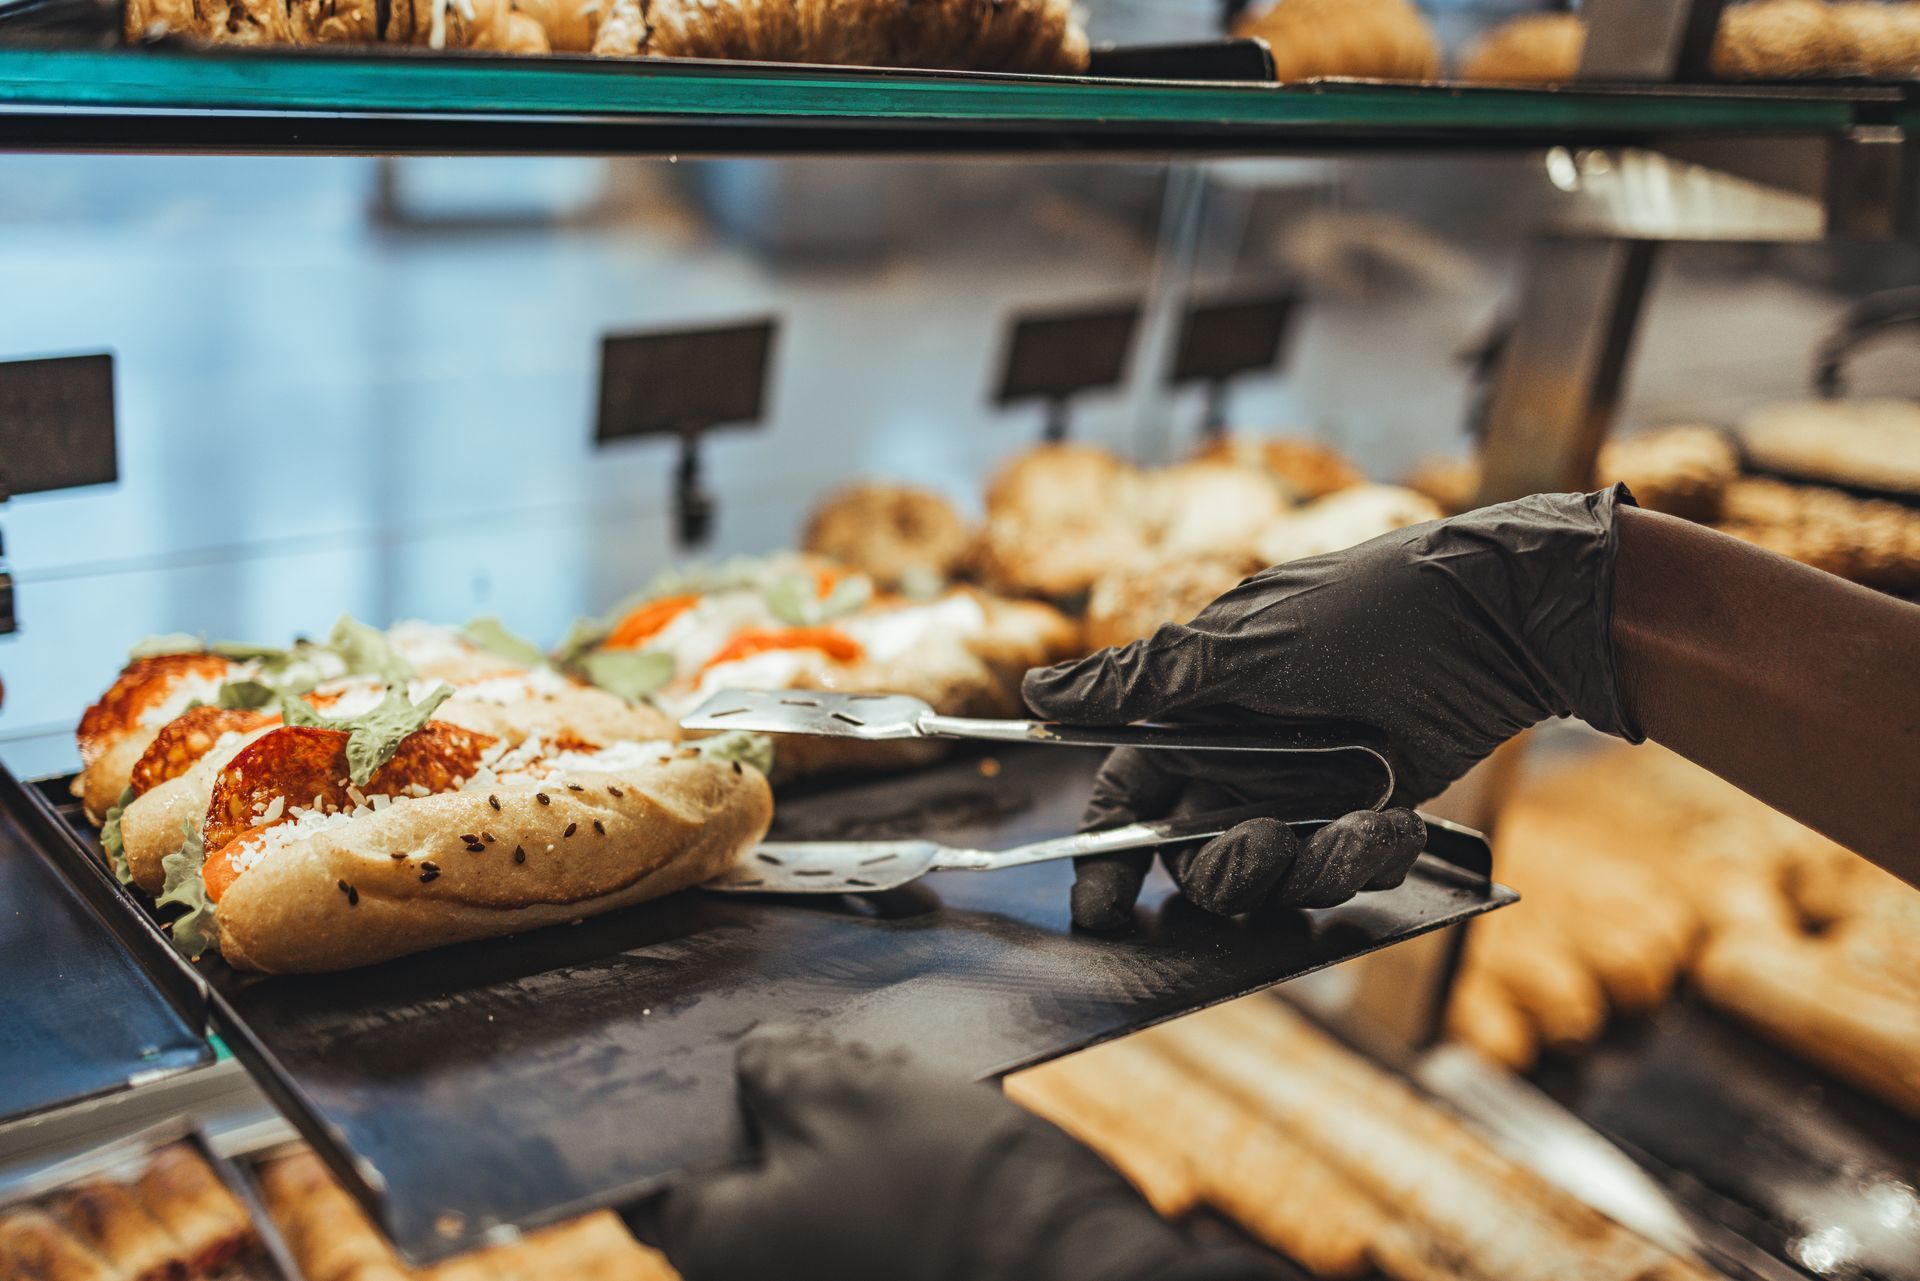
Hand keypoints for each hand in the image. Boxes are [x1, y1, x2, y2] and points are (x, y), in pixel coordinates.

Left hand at [631, 1032, 1283, 1280]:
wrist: (1084, 1274)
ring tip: (892, 1078)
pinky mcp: (895, 1269)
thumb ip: (776, 1066)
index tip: (693, 1052)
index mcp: (717, 1242)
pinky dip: (885, 1161)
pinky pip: (865, 1207)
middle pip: (740, 1170)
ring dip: (841, 1124)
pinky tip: (932, 1121)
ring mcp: (829, 1278)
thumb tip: (753, 1060)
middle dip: (775, 1099)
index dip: (671, 1103)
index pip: (652, 1173)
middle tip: (820, 1046)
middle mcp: (759, 1278)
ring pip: (810, 1183)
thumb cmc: (956, 1193)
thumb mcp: (850, 1091)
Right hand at [1024, 488, 1640, 929]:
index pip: (1129, 796)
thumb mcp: (1243, 645)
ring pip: (1273, 874)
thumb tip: (1038, 695)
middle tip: (1259, 845)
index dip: (1105, 854)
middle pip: (1195, 855)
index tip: (1098, 909)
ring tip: (1363, 829)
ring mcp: (1303, 789)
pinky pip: (1342, 867)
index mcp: (1195, 714)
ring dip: (1310, 866)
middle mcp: (1242, 758)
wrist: (1502, 619)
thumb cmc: (1368, 609)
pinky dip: (1367, 856)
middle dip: (1223, 868)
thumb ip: (1140, 685)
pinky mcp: (1364, 813)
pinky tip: (1398, 822)